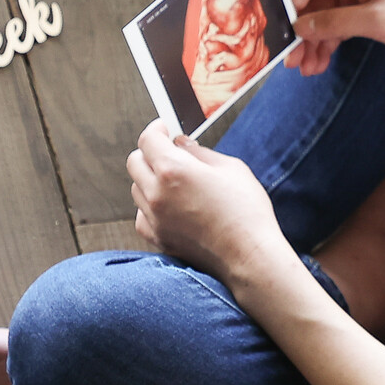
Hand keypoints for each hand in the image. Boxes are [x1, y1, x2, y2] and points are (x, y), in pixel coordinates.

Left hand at [128, 122, 296, 289]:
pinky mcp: (157, 238)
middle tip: (169, 152)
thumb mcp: (232, 169)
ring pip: (136, 188)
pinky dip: (150, 206)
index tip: (164, 128)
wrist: (249, 256)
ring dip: (150, 179)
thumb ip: (201, 153)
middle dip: (150, 152)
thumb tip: (182, 145)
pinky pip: (141, 215)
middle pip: (135, 161)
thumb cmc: (246, 212)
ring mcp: (154, 218)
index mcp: (174, 170)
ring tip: (176, 182)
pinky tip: (170, 206)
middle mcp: (157, 193)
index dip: (156, 129)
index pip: (148, 140)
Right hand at [286, 0, 384, 75]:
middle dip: (303, 34)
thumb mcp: (373, 20)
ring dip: (316, 43)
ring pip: (327, 20)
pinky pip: (341, 27)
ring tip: (308, 69)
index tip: (282, 34)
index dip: (292, 9)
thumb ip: (334, 23)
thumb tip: (301, 27)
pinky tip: (322, 63)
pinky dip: (331, 44)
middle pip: (315, 6)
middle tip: (292, 61)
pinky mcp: (370, 12)